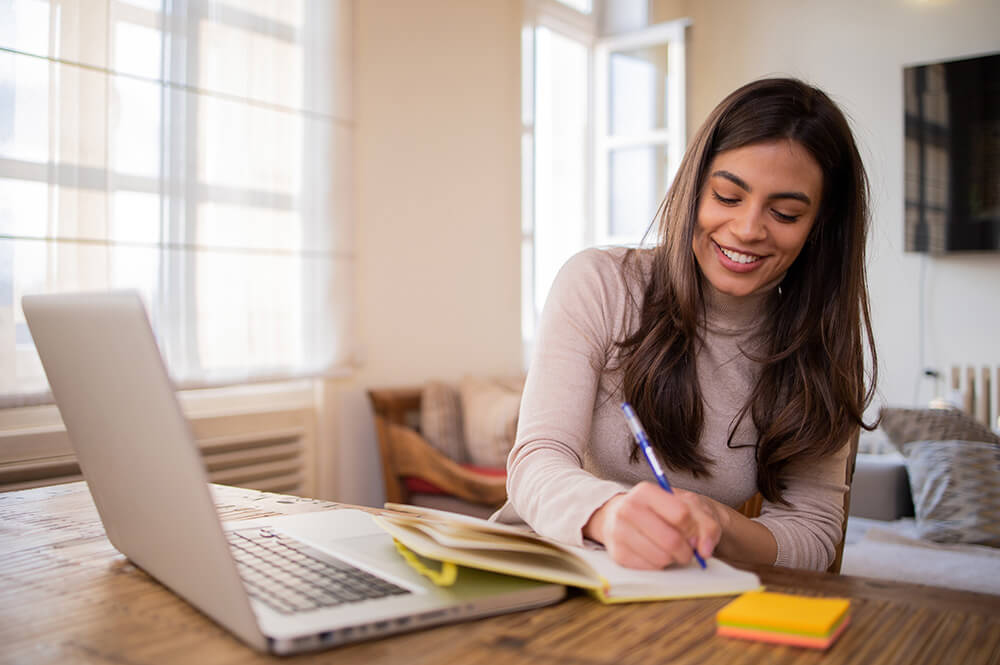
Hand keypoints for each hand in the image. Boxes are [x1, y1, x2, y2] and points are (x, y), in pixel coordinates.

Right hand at [583, 483, 722, 568]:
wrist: (629, 516)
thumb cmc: (663, 511)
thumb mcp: (689, 507)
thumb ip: (706, 525)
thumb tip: (705, 550)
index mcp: (645, 491)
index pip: (681, 515)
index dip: (693, 528)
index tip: (693, 531)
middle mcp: (627, 509)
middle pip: (671, 540)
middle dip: (687, 550)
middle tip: (687, 548)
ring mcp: (619, 532)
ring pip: (662, 558)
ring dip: (673, 558)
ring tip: (670, 549)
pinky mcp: (618, 555)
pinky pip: (651, 569)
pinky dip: (660, 565)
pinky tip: (656, 553)